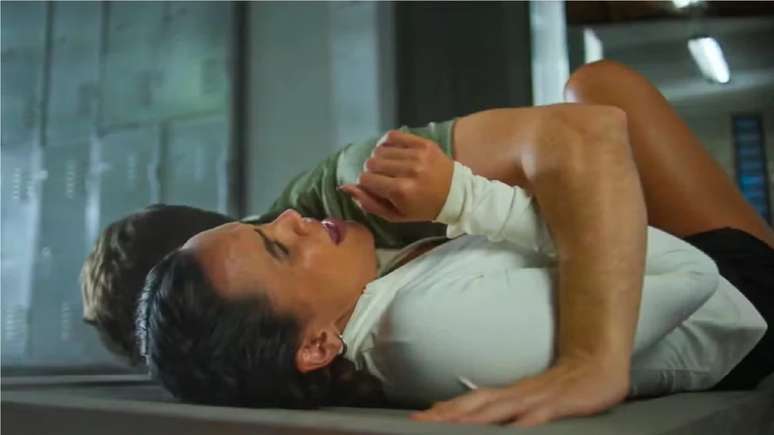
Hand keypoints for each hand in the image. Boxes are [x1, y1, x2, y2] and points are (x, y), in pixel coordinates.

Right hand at [339, 130, 453, 222]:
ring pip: (381, 150)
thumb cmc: (423, 208)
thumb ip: (369, 203)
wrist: (456, 195)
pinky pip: (394, 136)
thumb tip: (345, 187)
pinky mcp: (424, 143)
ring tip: (391, 166)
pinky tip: (393, 152)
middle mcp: (408, 171)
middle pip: (372, 163)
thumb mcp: (396, 215)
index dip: (366, 183)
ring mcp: (417, 155)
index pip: (366, 179)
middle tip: (384, 178)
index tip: (375, 187)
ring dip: (381, 158)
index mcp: (401, 191)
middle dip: (373, 171)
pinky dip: (388, 143)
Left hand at [410, 357, 628, 426]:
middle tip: (420, 422)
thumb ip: (503, 408)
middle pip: (474, 405)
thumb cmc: (563, 387)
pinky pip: (536, 418)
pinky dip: (521, 426)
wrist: (597, 362)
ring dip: (472, 419)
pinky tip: (511, 432)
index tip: (418, 418)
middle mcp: (516, 394)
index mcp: (508, 394)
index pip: (468, 402)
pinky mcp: (558, 404)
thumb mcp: (529, 399)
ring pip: (498, 410)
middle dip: (446, 415)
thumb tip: (474, 416)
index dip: (444, 411)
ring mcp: (535, 399)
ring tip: (449, 426)